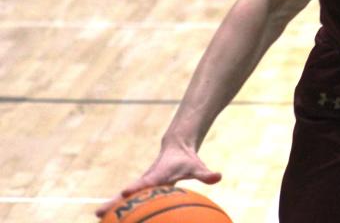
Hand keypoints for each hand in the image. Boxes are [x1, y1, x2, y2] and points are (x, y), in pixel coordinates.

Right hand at [95, 142, 220, 217]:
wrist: (177, 148)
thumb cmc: (187, 160)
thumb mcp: (197, 167)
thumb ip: (205, 174)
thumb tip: (218, 177)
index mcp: (158, 175)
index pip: (146, 183)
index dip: (138, 188)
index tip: (127, 192)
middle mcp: (146, 181)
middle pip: (128, 193)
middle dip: (114, 202)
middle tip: (98, 213)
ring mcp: (142, 185)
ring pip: (124, 198)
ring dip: (111, 207)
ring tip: (98, 219)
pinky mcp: (141, 190)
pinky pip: (128, 201)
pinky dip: (119, 209)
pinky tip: (112, 220)